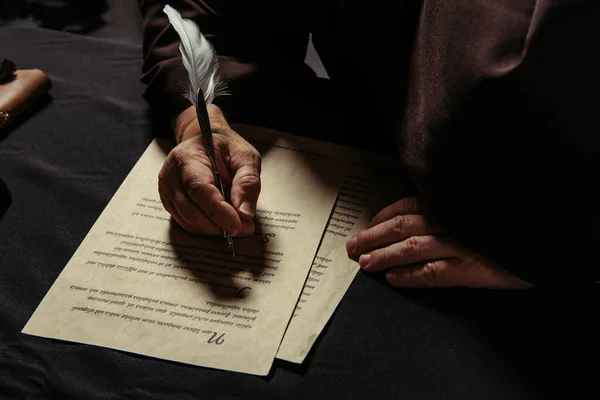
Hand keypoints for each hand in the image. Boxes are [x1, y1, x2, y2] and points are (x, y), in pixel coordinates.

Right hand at [159, 105, 260, 235]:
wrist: (205, 141)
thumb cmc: (225, 148)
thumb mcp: (245, 157)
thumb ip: (248, 182)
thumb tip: (245, 213)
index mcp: (187, 157)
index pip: (200, 190)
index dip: (219, 212)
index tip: (239, 225)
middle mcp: (171, 175)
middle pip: (191, 212)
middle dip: (219, 225)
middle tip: (245, 227)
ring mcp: (167, 190)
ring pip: (188, 222)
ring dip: (214, 229)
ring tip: (236, 222)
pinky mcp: (170, 202)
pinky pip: (186, 223)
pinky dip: (206, 228)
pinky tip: (221, 220)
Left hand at [345, 197, 531, 288]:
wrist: (539, 242)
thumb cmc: (499, 225)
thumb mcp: (470, 209)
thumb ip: (443, 210)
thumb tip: (409, 218)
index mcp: (447, 203)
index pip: (405, 206)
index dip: (381, 217)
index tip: (366, 226)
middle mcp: (449, 220)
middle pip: (401, 227)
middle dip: (372, 237)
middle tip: (352, 247)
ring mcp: (459, 245)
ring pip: (411, 248)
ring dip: (384, 256)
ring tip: (365, 264)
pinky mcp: (470, 269)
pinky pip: (432, 273)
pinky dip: (410, 276)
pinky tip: (393, 280)